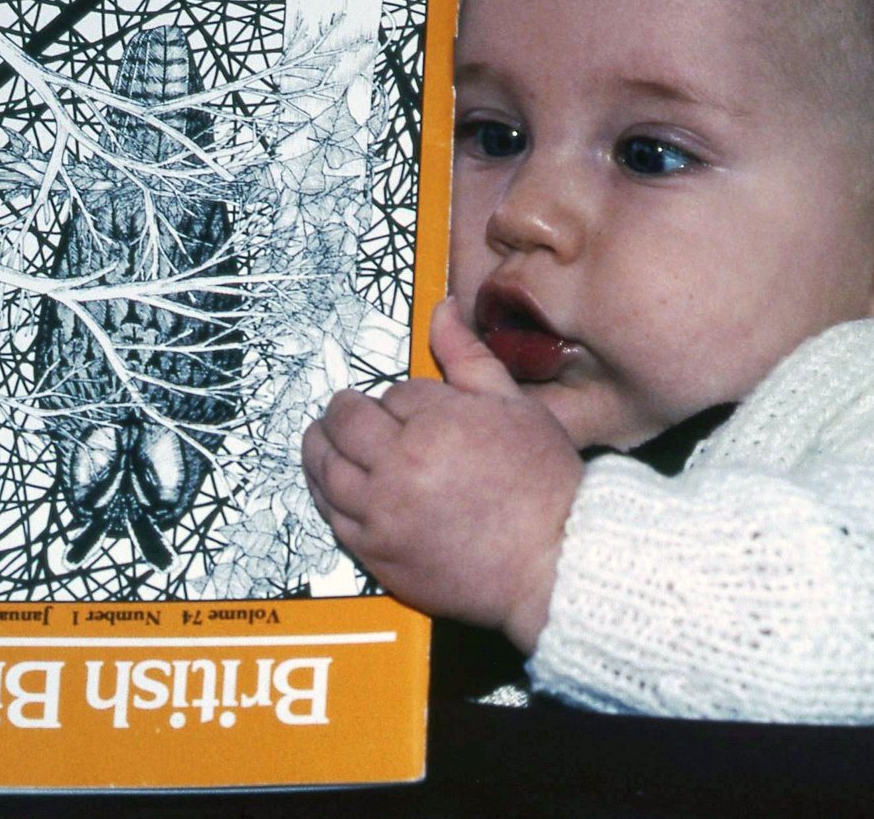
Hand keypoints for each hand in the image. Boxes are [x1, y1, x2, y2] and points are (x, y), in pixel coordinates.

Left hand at [302, 300, 582, 651]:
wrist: (553, 562)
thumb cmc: (543, 485)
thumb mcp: (515, 406)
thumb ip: (468, 357)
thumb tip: (442, 310)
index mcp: (434, 423)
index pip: (392, 393)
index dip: (399, 398)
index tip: (410, 408)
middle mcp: (399, 467)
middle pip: (344, 424)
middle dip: (342, 412)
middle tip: (343, 411)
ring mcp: (383, 514)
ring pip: (326, 470)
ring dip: (321, 449)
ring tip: (325, 440)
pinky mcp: (377, 553)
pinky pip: (332, 516)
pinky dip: (325, 495)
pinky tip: (332, 487)